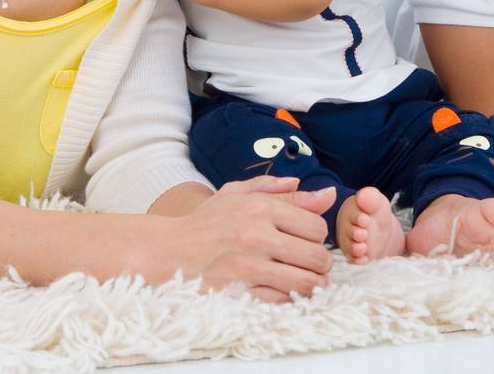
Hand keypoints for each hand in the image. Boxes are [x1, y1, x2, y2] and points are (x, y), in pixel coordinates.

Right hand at [154, 175, 334, 301]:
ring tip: (304, 281)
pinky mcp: (241, 294)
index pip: (316, 227)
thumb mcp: (238, 196)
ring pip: (308, 283)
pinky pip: (285, 301)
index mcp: (260, 208)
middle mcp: (257, 236)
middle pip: (318, 257)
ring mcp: (249, 268)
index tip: (306, 241)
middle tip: (309, 264)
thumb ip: (281, 192)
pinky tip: (282, 291)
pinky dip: (290, 299)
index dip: (317, 237)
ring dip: (312, 285)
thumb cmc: (206, 223)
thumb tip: (326, 194)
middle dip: (320, 263)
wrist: (167, 252)